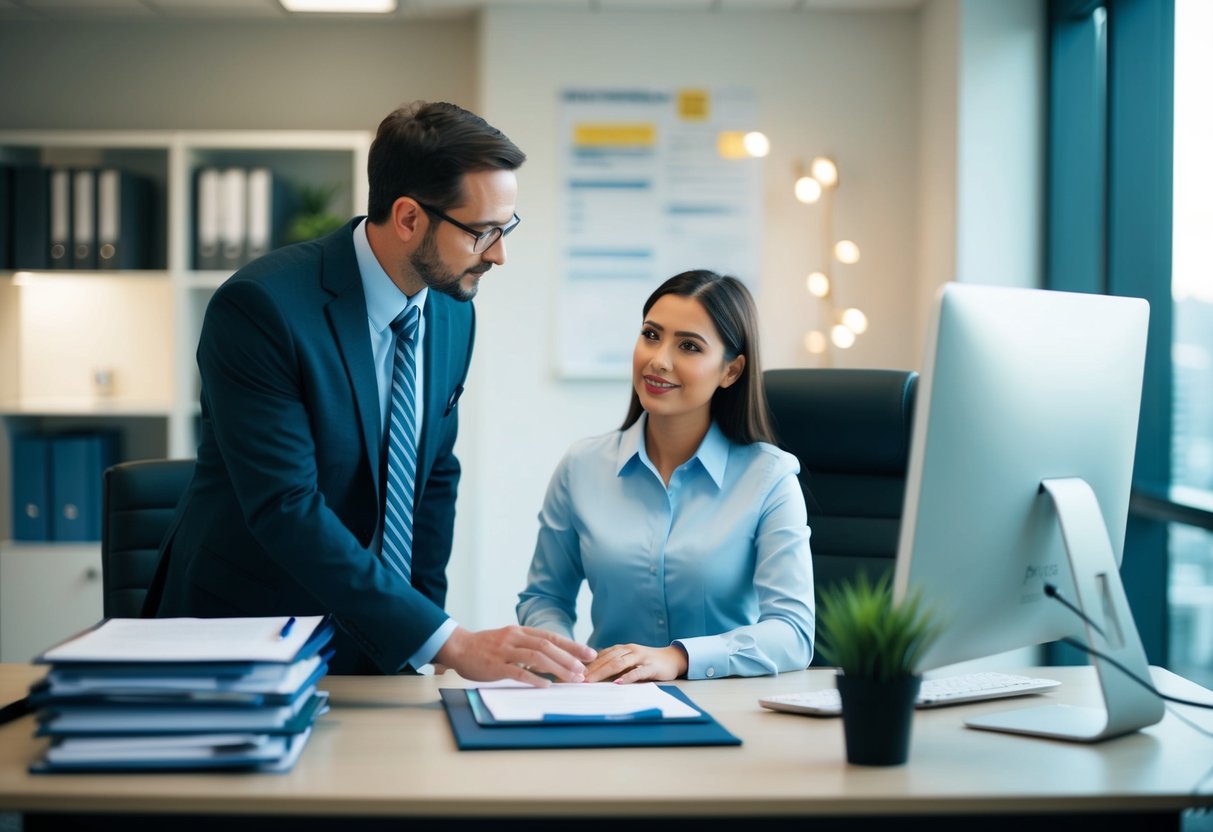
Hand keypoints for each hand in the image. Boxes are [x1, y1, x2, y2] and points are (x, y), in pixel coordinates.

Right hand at [434, 625, 595, 686]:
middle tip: (584, 670)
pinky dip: (534, 678)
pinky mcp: (495, 665)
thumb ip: (529, 647)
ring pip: (536, 657)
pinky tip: (546, 686)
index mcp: (520, 631)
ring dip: (557, 668)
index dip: (572, 645)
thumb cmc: (486, 647)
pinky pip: (517, 671)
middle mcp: (515, 637)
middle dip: (569, 658)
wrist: (458, 647)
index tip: (590, 653)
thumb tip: (555, 660)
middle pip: (547, 646)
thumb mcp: (510, 641)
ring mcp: (504, 651)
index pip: (552, 636)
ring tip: (572, 678)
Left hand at [583, 643, 687, 683]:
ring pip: (619, 663)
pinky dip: (627, 677)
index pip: (601, 655)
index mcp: (622, 648)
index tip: (573, 673)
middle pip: (607, 659)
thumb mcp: (629, 660)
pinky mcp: (651, 667)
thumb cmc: (647, 662)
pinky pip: (638, 672)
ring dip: (603, 672)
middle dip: (591, 669)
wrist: (673, 659)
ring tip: (591, 680)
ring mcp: (641, 657)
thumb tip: (591, 672)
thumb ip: (613, 664)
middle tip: (578, 679)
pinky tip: (618, 683)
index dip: (587, 664)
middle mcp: (630, 650)